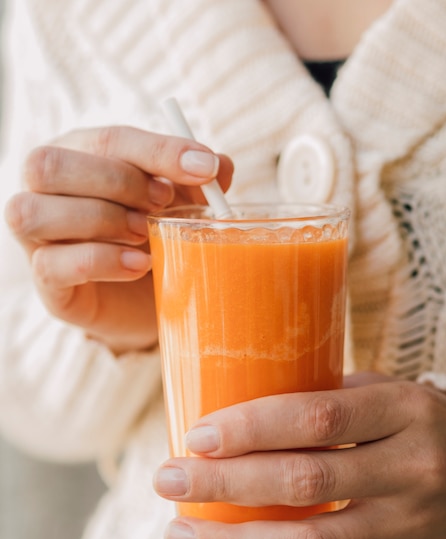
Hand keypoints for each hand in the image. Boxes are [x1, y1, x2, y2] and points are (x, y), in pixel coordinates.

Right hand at [5, 126, 232, 352]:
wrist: (145, 300)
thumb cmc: (154, 238)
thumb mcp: (179, 205)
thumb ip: (196, 183)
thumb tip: (220, 165)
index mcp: (76, 156)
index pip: (105, 138)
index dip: (157, 150)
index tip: (204, 168)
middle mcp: (43, 191)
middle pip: (49, 164)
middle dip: (118, 181)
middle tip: (163, 205)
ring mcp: (35, 238)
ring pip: (33, 211)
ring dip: (101, 219)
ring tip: (145, 235)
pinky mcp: (46, 281)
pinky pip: (51, 265)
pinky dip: (102, 261)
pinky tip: (139, 265)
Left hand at [155, 373, 445, 538]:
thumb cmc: (418, 424)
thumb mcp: (385, 394)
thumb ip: (326, 401)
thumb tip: (239, 410)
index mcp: (403, 410)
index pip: (318, 418)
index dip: (252, 428)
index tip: (198, 435)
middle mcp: (410, 468)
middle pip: (303, 480)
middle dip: (225, 483)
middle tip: (167, 479)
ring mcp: (407, 524)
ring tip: (179, 532)